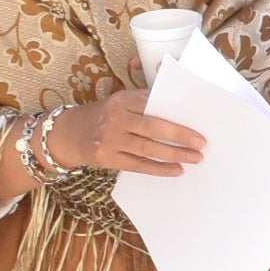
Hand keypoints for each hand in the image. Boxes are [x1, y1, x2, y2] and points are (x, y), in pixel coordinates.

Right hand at [55, 88, 205, 176]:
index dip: (175, 113)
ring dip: (174, 154)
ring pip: (148, 149)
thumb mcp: (120, 101)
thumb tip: (180, 102)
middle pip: (153, 127)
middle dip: (180, 135)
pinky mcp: (107, 158)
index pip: (152, 103)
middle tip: (201, 143)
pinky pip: (139, 165)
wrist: (67, 134)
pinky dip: (159, 169)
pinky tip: (176, 170)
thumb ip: (145, 100)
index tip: (198, 120)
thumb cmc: (104, 115)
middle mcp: (115, 118)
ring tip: (195, 158)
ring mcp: (110, 140)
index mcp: (122, 100)